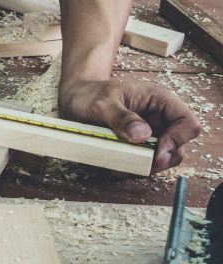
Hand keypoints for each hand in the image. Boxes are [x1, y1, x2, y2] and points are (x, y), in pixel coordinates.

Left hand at [58, 79, 201, 172]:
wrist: (75, 99)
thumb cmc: (90, 94)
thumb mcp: (102, 102)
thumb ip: (121, 117)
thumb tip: (142, 135)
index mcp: (160, 102)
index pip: (187, 124)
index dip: (177, 140)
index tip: (157, 152)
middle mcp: (159, 121)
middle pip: (176, 149)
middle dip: (158, 159)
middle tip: (135, 162)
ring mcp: (149, 137)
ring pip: (159, 161)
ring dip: (141, 166)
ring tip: (117, 160)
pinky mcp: (136, 149)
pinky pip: (139, 165)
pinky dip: (127, 168)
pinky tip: (110, 161)